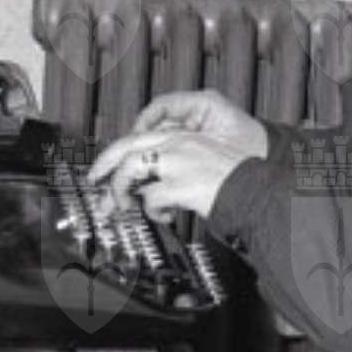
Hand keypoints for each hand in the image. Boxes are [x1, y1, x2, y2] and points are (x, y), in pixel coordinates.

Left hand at [88, 96, 265, 223]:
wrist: (257, 190)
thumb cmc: (236, 180)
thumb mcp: (203, 161)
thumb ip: (175, 167)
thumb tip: (151, 188)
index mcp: (184, 136)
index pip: (140, 136)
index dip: (118, 153)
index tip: (107, 167)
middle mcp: (178, 143)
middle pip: (125, 147)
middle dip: (104, 166)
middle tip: (94, 183)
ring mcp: (178, 161)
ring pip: (130, 170)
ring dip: (121, 191)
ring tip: (122, 207)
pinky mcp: (181, 183)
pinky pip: (152, 199)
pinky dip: (154, 211)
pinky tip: (167, 216)